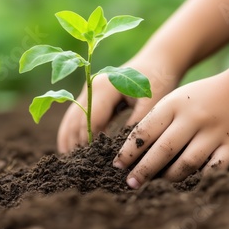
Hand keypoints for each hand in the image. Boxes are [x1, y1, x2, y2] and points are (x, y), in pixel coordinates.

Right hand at [57, 58, 180, 152]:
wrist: (159, 60)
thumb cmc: (158, 80)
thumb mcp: (151, 103)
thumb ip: (137, 125)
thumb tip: (123, 152)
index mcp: (105, 88)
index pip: (92, 121)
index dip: (91, 143)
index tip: (94, 163)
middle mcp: (91, 87)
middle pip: (78, 121)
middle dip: (78, 144)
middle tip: (79, 169)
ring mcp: (88, 89)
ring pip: (72, 118)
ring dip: (69, 139)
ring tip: (69, 162)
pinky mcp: (91, 94)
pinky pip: (75, 115)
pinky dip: (70, 131)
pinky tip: (69, 148)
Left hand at [112, 72, 228, 188]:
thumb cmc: (199, 99)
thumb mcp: (175, 100)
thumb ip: (156, 122)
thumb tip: (133, 155)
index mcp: (174, 104)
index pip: (145, 131)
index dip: (129, 151)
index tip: (118, 165)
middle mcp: (193, 118)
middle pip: (163, 150)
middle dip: (144, 170)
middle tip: (131, 183)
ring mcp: (213, 132)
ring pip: (187, 163)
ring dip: (169, 177)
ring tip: (157, 184)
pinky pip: (213, 169)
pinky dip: (200, 178)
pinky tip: (188, 184)